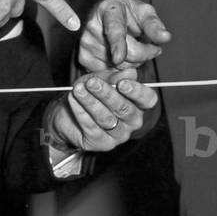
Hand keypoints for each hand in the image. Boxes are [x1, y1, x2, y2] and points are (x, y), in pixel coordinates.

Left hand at [44, 73, 158, 152]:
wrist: (69, 114)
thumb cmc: (91, 93)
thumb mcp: (102, 79)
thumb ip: (115, 76)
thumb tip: (130, 71)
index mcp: (138, 104)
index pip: (148, 100)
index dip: (137, 92)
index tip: (122, 83)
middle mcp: (132, 122)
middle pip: (124, 109)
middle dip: (107, 94)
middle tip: (92, 82)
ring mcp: (119, 135)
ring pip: (106, 118)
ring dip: (90, 102)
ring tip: (78, 89)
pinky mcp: (103, 144)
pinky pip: (91, 127)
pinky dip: (81, 112)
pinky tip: (73, 100)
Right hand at [77, 0, 171, 72]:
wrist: (107, 14)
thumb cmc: (128, 13)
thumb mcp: (144, 12)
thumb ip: (154, 25)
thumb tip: (165, 37)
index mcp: (110, 10)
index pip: (114, 29)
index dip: (117, 45)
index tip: (118, 58)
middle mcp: (93, 26)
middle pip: (123, 55)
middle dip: (144, 55)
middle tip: (151, 47)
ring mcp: (86, 42)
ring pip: (117, 67)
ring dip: (132, 63)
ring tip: (132, 48)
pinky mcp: (82, 57)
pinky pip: (108, 74)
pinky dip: (119, 70)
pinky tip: (120, 57)